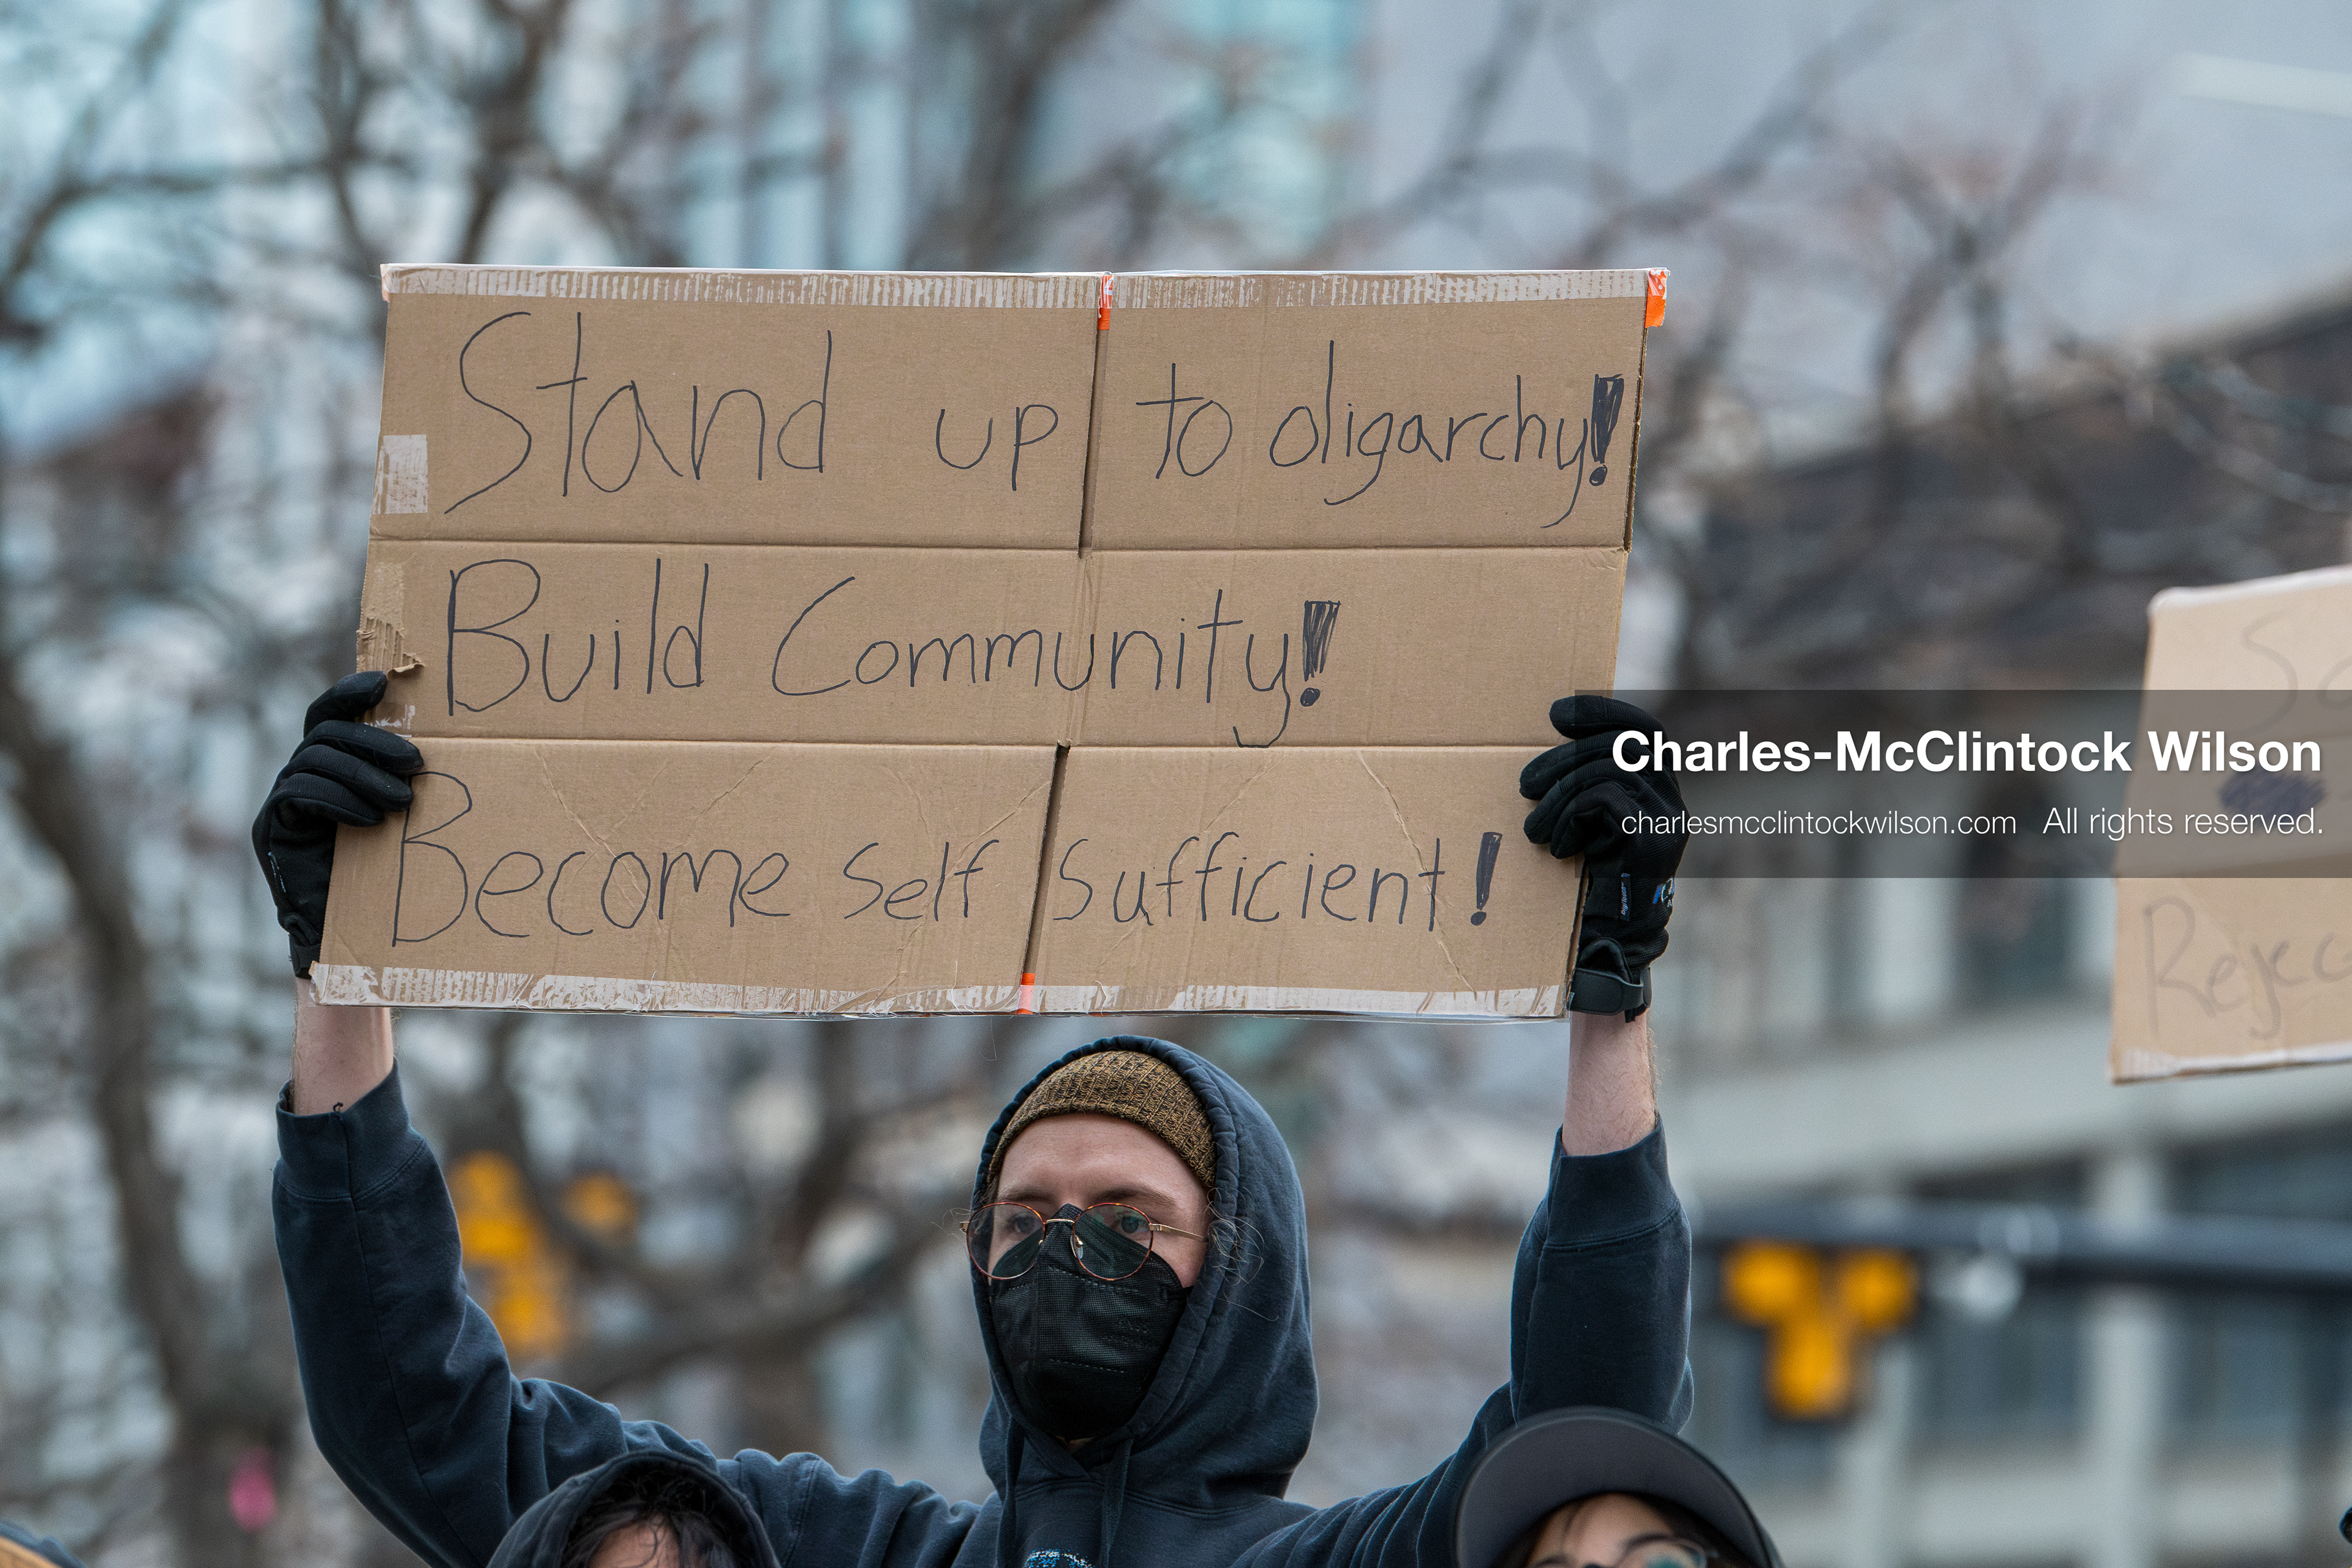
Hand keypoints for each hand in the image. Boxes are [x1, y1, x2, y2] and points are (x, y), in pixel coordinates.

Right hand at [252, 672, 421, 975]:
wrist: (349, 933)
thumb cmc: (385, 872)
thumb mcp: (397, 816)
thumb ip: (402, 781)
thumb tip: (455, 749)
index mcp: (326, 765)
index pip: (327, 714)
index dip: (348, 693)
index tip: (381, 683)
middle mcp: (296, 774)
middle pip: (324, 733)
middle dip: (372, 742)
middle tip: (417, 763)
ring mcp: (278, 800)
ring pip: (313, 760)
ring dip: (362, 775)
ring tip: (403, 801)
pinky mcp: (270, 827)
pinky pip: (297, 794)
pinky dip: (337, 801)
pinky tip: (371, 820)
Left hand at [1519, 695, 1686, 1017]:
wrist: (1605, 950)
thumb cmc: (1584, 889)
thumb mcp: (1584, 827)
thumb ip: (1584, 788)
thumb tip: (1552, 742)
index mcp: (1657, 792)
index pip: (1642, 729)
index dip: (1602, 711)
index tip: (1557, 712)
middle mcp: (1671, 802)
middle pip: (1623, 742)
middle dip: (1566, 754)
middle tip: (1525, 782)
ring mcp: (1666, 822)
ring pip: (1609, 768)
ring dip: (1557, 794)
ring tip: (1532, 828)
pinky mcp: (1652, 841)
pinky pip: (1604, 799)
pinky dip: (1569, 817)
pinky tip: (1557, 848)